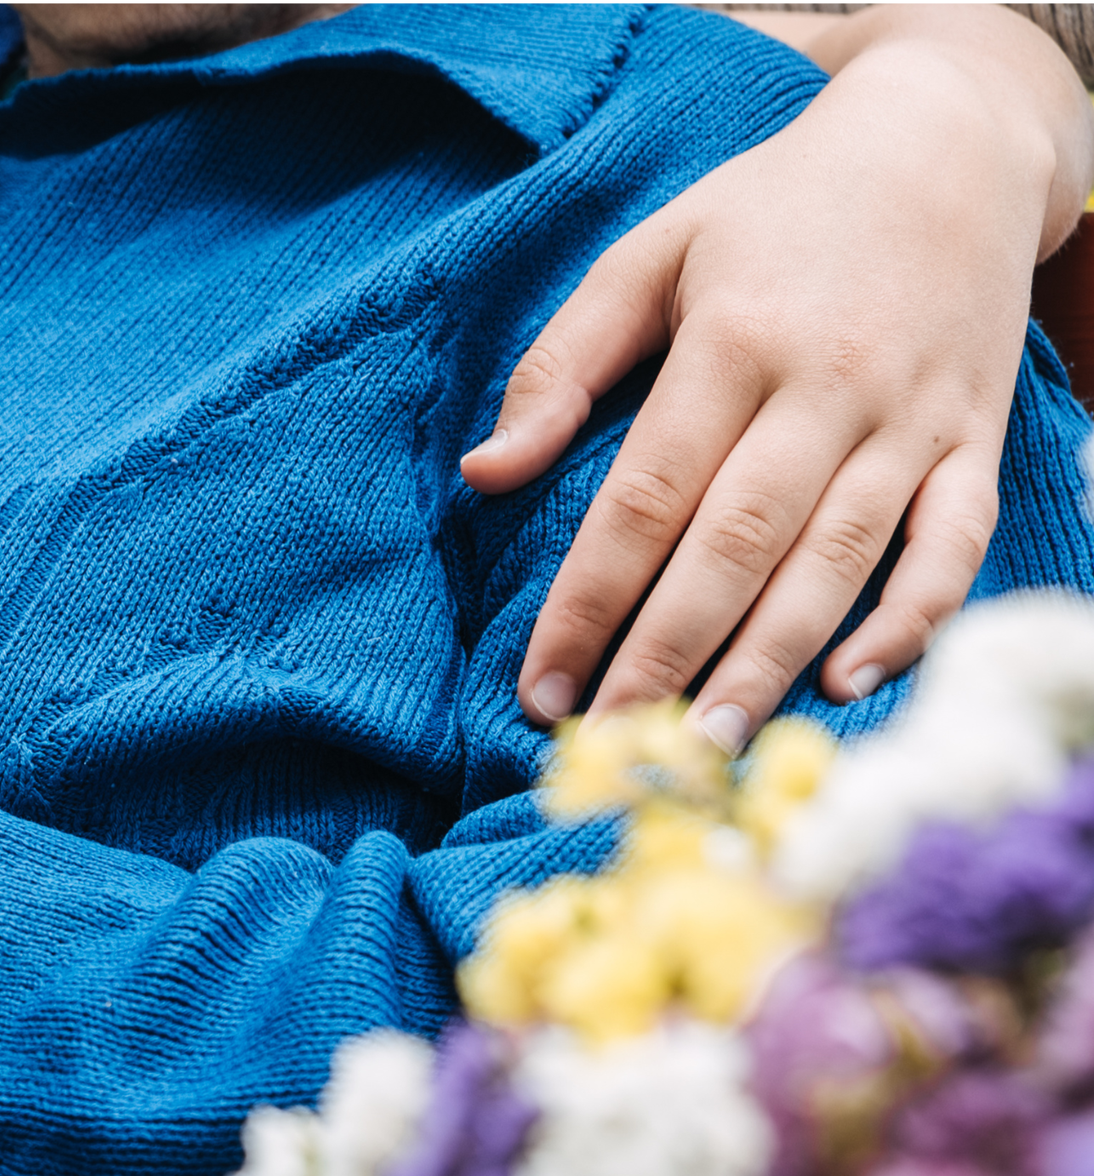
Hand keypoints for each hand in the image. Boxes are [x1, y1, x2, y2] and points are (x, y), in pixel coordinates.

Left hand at [471, 7, 1093, 751]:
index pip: (644, 501)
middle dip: (667, 656)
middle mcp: (829, 389)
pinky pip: (951, 545)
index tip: (541, 687)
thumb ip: (564, 364)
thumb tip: (486, 473)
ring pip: (837, 564)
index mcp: (735, 343)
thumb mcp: (653, 253)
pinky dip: (910, 620)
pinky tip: (849, 684)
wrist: (948, 144)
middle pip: (735, 549)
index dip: (588, 603)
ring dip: (770, 662)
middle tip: (614, 744)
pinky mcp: (974, 440)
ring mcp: (912, 421)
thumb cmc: (774, 209)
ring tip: (708, 745)